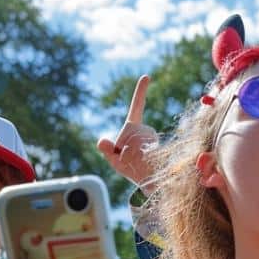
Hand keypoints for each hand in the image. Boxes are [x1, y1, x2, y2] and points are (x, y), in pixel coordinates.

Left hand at [97, 75, 158, 190]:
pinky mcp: (157, 148)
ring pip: (131, 144)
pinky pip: (139, 152)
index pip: (137, 107)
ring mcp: (153, 138)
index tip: (147, 76)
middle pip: (127, 135)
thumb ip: (106, 151)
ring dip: (128, 157)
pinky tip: (143, 165)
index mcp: (135, 127)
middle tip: (129, 160)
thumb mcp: (114, 161)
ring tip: (137, 163)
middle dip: (121, 150)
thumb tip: (100, 141)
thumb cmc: (132, 170)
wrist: (150, 182)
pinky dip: (135, 160)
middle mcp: (147, 129)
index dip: (141, 91)